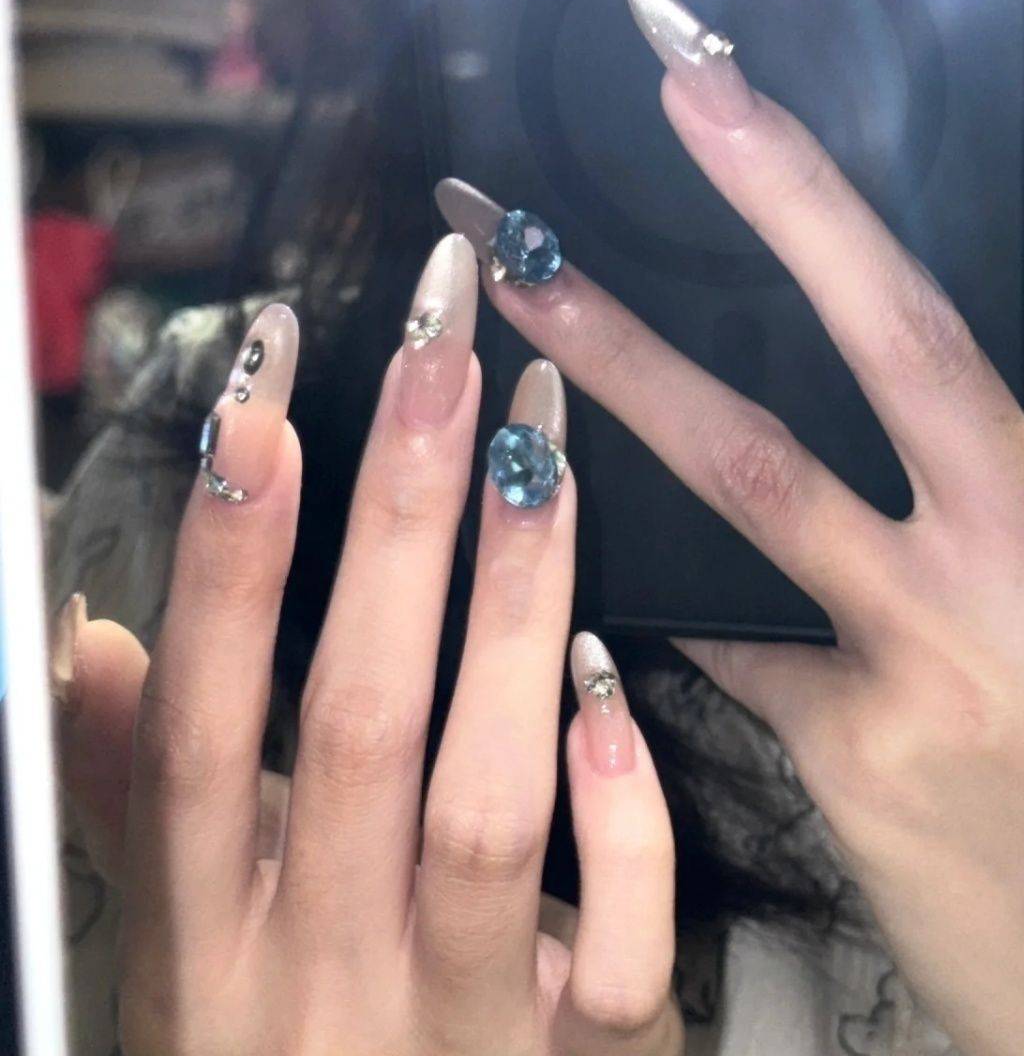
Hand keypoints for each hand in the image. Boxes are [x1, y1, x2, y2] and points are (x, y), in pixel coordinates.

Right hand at [54, 237, 681, 1055]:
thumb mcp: (188, 950)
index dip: (225, 546)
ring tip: (541, 448)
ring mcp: (455, 1022)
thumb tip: (94, 641)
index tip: (267, 384)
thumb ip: (140, 798)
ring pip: (484, 799)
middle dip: (395, 518)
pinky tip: (612, 679)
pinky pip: (613, 936)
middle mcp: (317, 970)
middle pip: (351, 718)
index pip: (198, 716)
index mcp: (205, 937)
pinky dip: (615, 807)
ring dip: (510, 608)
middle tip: (442, 349)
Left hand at [454, 0, 1023, 1053]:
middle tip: (688, 70)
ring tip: (524, 269)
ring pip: (762, 461)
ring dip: (623, 355)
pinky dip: (647, 580)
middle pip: (917, 328)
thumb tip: (867, 408)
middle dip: (796, 186)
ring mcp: (961, 647)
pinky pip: (722, 629)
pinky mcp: (868, 740)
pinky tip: (567, 545)